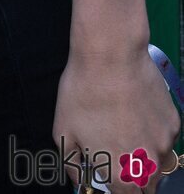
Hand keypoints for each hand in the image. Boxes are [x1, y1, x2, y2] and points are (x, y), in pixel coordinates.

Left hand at [54, 45, 179, 188]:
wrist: (111, 55)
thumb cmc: (83, 92)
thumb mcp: (62, 131)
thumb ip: (72, 164)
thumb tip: (80, 180)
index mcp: (120, 174)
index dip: (116, 189)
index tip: (107, 174)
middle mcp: (147, 166)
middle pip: (146, 187)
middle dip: (133, 178)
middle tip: (116, 152)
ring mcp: (164, 145)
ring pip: (158, 162)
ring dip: (144, 155)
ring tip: (125, 126)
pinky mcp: (173, 124)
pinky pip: (164, 138)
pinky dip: (153, 131)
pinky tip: (137, 110)